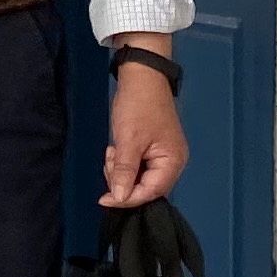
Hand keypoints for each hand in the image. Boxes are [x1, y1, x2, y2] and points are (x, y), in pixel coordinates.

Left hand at [101, 48, 188, 209]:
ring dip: (120, 169)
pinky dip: (123, 161)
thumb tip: (120, 198)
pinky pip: (136, 166)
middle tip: (111, 158)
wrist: (142, 76)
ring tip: (114, 149)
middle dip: (122, 179)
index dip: (127, 199)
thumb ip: (124, 171)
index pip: (150, 192)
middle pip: (145, 187)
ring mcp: (163, 156)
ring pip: (137, 178)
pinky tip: (117, 147)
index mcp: (173, 162)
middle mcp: (172, 162)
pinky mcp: (153, 149)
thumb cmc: (138, 106)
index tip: (104, 200)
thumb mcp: (128, 141)